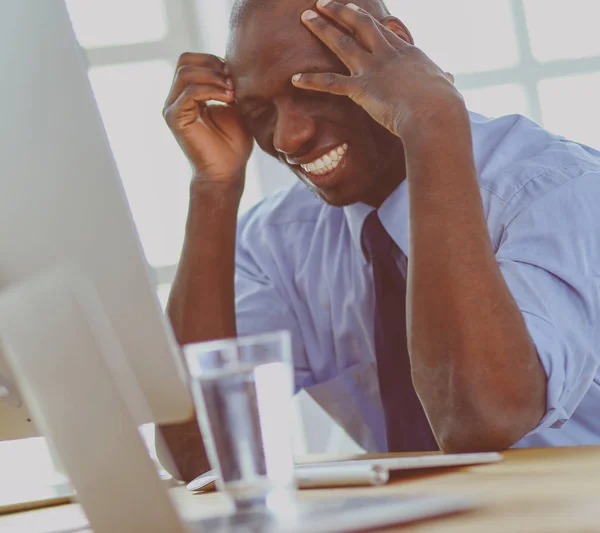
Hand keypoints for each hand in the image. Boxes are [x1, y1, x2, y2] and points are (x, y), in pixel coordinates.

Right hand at [163, 53, 252, 184]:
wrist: (227, 172)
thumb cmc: (233, 143)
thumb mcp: (236, 106)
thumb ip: (229, 84)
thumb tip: (231, 62)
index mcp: (188, 94)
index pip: (192, 60)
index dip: (214, 60)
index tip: (236, 75)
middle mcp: (176, 98)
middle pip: (185, 60)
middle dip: (212, 64)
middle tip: (233, 80)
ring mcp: (173, 107)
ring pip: (185, 73)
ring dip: (213, 77)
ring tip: (233, 91)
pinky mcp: (175, 118)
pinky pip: (189, 92)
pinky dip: (211, 90)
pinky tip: (228, 99)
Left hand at [291, 1, 465, 137]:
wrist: (434, 111)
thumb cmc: (444, 103)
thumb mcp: (444, 86)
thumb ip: (442, 80)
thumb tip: (449, 79)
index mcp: (408, 52)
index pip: (383, 31)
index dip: (366, 20)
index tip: (352, 10)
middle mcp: (387, 54)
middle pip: (360, 25)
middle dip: (339, 11)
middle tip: (322, 2)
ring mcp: (372, 68)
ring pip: (342, 42)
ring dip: (322, 28)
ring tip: (306, 17)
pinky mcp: (361, 88)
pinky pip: (331, 83)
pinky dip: (312, 81)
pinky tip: (295, 79)